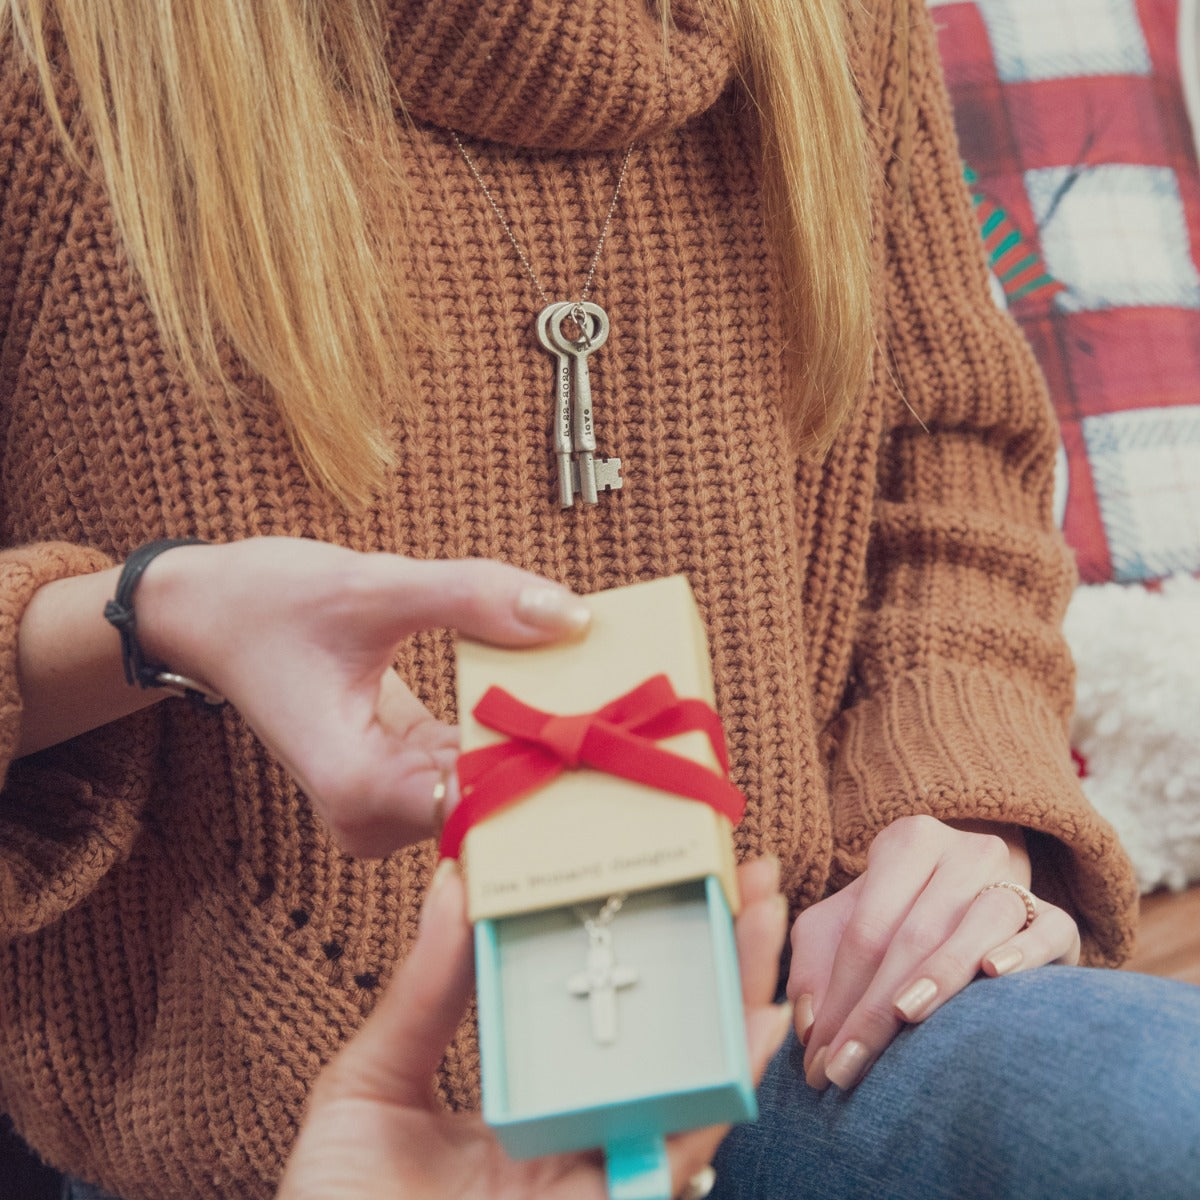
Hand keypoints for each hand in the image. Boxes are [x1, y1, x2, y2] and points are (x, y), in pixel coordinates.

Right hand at [136, 538, 591, 854]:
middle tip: (643, 713)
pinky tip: (559, 696)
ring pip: (485, 785)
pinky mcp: (397, 777)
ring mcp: (385, 801)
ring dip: (540, 741)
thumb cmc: (268, 602)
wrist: (208, 614)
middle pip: (489, 801)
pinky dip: (508, 731)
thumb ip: (472, 597)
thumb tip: (572, 615)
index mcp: (358, 787)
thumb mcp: (372, 586)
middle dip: (559, 756)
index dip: (552, 771)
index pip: (479, 805)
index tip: (623, 739)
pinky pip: (468, 764)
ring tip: (617, 700)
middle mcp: (372, 815)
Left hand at [276, 857, 792, 1199]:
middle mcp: (580, 1132)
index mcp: (529, 1099)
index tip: (659, 866)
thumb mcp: (370, 1086)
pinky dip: (725, 1088)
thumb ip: (422, 994)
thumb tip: (454, 883)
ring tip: (768, 920)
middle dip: (716, 954)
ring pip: (692, 1080)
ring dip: (740, 999)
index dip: (638, 942)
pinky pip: (678, 1149)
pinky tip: (758, 1025)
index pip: (599, 1010)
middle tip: (751, 876)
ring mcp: (600, 1172)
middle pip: (666, 1035)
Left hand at [787, 815, 1080, 1091]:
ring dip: (940, 975)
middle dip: (876, 1009)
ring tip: (904, 1017)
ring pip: (979, 924)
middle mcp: (962, 853)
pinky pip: (1049, 928)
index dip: (840, 996)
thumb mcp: (840, 923)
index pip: (866, 928)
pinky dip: (1023, 952)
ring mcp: (1013, 879)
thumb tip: (812, 1026)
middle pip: (915, 933)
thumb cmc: (893, 914)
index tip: (819, 1059)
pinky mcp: (1057, 915)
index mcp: (907, 843)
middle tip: (847, 1069)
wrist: (973, 889)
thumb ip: (814, 966)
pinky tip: (993, 974)